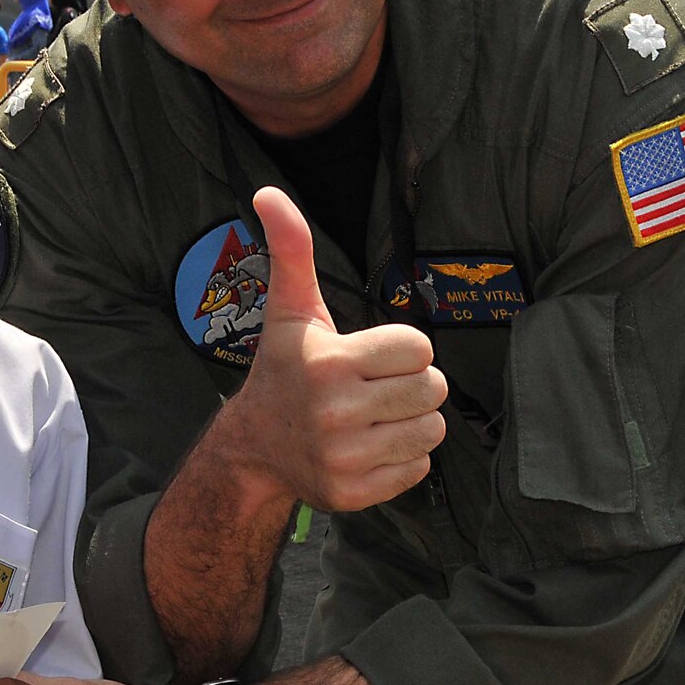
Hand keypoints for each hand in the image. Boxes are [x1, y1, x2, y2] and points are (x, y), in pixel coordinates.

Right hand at [225, 187, 447, 512]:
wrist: (253, 448)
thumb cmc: (284, 369)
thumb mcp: (290, 310)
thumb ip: (291, 249)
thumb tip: (268, 191)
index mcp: (328, 363)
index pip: (419, 348)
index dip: (402, 349)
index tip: (370, 356)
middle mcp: (334, 413)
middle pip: (431, 389)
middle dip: (411, 384)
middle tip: (376, 387)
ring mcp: (344, 458)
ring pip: (431, 429)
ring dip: (412, 420)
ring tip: (376, 416)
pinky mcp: (353, 493)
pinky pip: (419, 468)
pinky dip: (403, 458)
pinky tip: (370, 446)